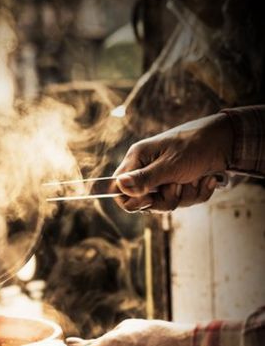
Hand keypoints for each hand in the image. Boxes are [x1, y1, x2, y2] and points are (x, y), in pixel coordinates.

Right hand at [112, 112, 233, 211]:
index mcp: (138, 160)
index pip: (118, 189)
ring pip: (166, 204)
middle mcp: (148, 170)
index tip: (148, 200)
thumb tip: (120, 186)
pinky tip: (205, 179)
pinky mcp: (180, 185)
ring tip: (195, 178)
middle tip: (177, 185)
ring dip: (186, 195)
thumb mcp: (170, 165)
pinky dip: (198, 192)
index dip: (130, 200)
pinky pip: (184, 202)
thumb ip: (144, 179)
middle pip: (143, 203)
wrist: (227, 141)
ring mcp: (164, 179)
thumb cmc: (196, 146)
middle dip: (166, 199)